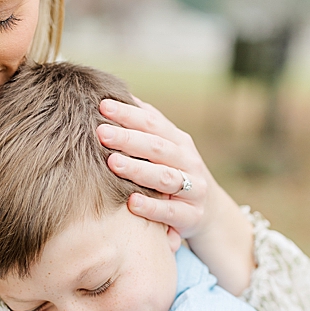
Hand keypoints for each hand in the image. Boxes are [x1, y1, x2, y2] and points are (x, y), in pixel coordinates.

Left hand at [99, 97, 219, 240]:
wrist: (208, 212)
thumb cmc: (174, 173)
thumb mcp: (165, 149)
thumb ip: (146, 127)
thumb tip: (115, 95)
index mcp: (179, 142)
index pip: (153, 123)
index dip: (129, 114)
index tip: (103, 106)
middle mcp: (189, 162)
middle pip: (158, 147)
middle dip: (129, 139)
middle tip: (102, 133)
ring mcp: (193, 189)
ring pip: (166, 177)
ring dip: (139, 169)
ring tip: (113, 163)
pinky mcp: (192, 216)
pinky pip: (171, 212)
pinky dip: (152, 207)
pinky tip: (131, 203)